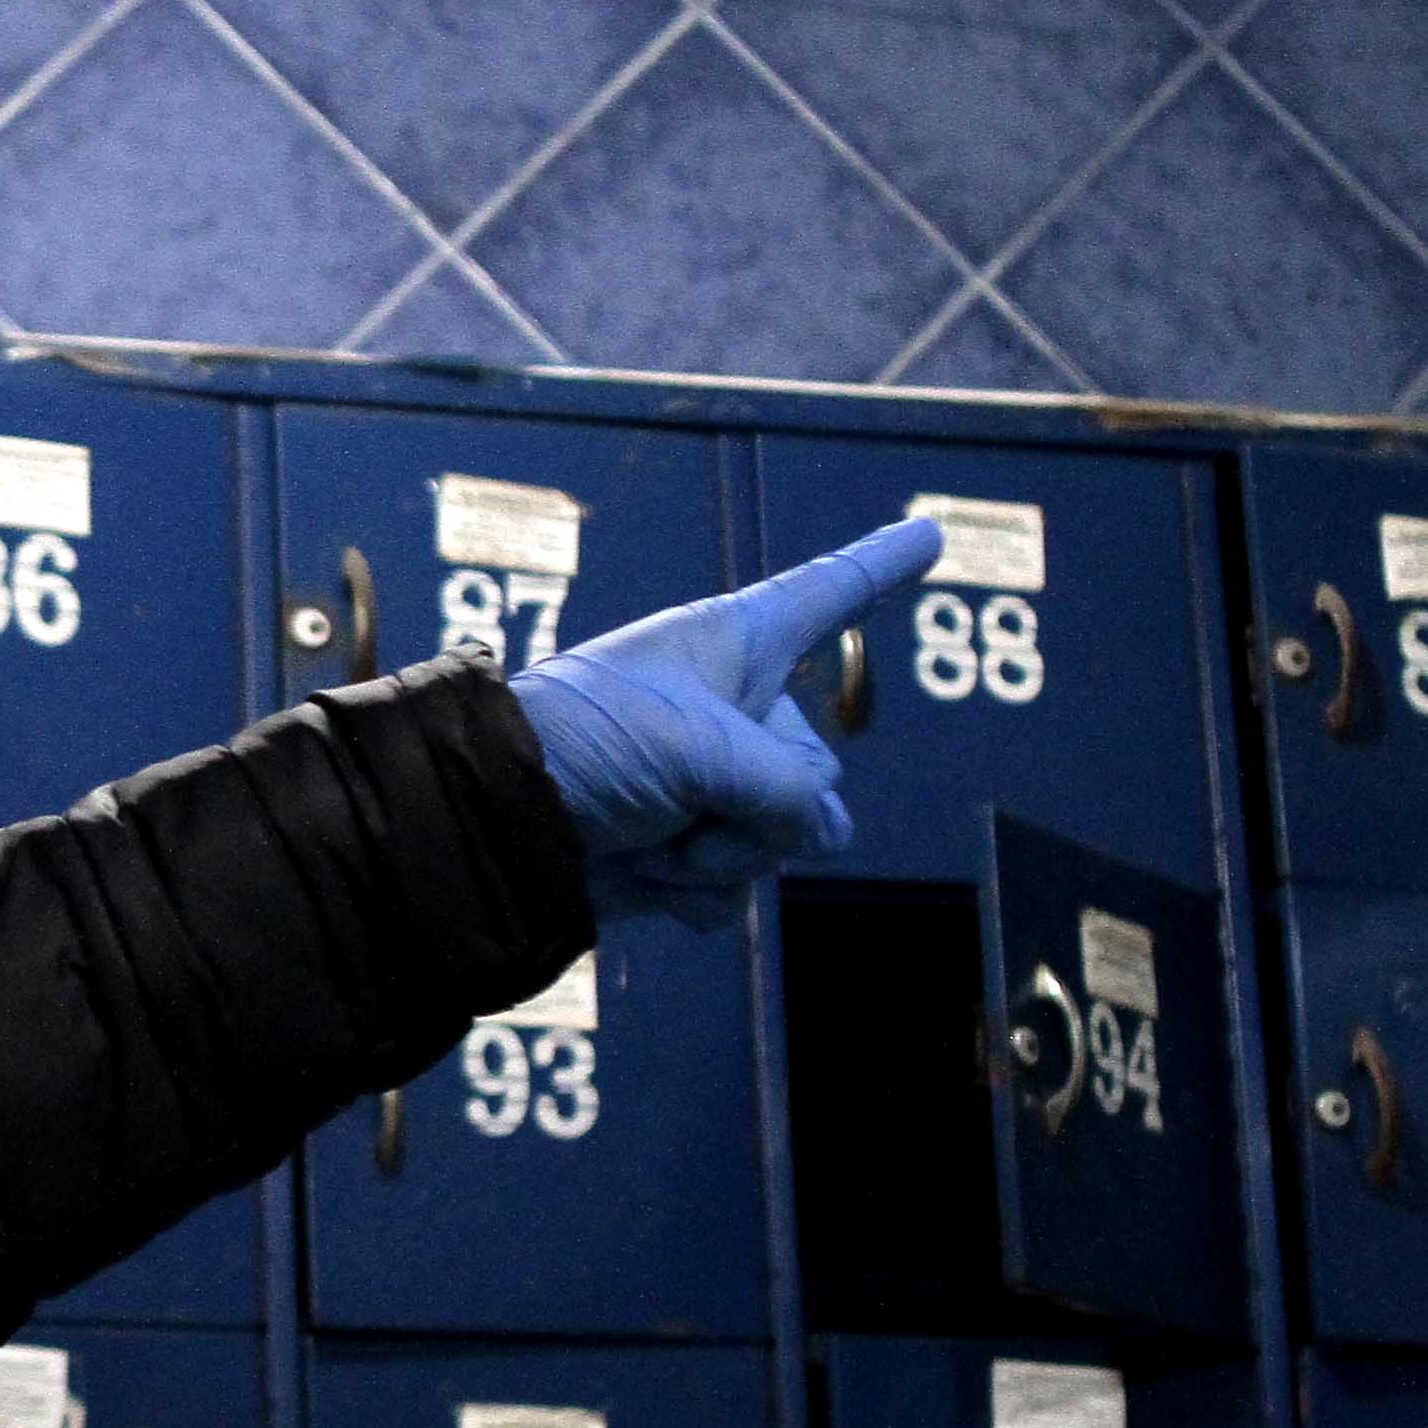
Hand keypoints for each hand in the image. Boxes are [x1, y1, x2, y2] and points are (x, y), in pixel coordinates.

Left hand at [504, 520, 942, 928]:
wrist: (498, 826)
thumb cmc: (587, 745)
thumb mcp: (705, 751)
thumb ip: (791, 794)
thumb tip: (814, 837)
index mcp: (734, 643)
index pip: (827, 594)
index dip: (880, 566)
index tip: (928, 533)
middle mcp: (730, 709)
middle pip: (817, 771)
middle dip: (765, 806)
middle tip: (686, 796)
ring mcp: (710, 785)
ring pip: (786, 841)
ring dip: (724, 856)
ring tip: (653, 833)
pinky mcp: (683, 852)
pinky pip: (737, 890)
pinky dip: (696, 895)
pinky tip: (644, 871)